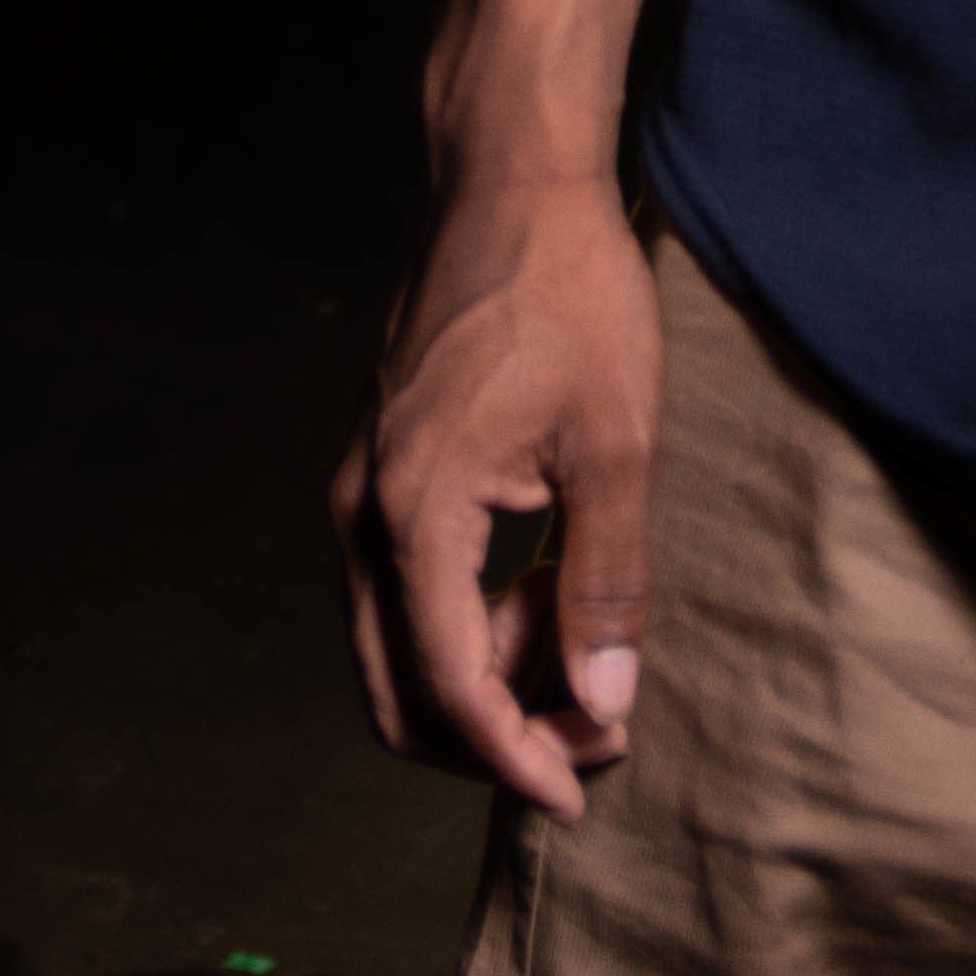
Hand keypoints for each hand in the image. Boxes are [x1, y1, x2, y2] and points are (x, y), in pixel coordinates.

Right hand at [333, 172, 660, 820]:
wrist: (513, 180)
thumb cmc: (570, 293)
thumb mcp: (616, 441)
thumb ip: (606, 580)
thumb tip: (605, 702)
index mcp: (412, 514)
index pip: (451, 688)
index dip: (514, 759)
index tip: (577, 796)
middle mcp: (360, 513)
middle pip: (400, 690)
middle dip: (491, 736)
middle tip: (590, 737)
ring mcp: (360, 489)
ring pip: (399, 642)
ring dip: (485, 674)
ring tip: (583, 639)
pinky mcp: (379, 468)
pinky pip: (405, 587)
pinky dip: (469, 616)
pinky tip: (546, 584)